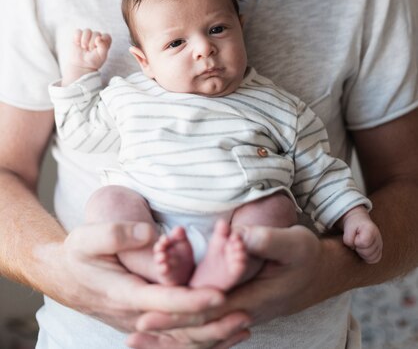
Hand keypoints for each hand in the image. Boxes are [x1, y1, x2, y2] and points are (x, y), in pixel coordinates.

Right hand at [35, 221, 247, 337]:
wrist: (64, 276)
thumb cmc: (77, 254)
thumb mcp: (87, 238)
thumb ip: (115, 234)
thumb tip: (149, 234)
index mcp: (125, 294)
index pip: (165, 302)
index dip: (194, 300)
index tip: (220, 293)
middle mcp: (136, 315)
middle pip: (180, 328)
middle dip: (214, 323)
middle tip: (246, 313)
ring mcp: (141, 323)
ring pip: (181, 339)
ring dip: (213, 335)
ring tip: (244, 325)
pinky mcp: (147, 323)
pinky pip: (177, 337)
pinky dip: (203, 337)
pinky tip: (226, 333)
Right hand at [71, 28, 111, 71]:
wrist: (82, 65)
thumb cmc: (93, 61)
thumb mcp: (101, 56)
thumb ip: (103, 46)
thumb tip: (99, 37)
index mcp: (105, 41)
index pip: (106, 36)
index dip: (102, 42)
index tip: (98, 49)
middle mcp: (97, 36)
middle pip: (96, 33)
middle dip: (92, 43)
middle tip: (90, 51)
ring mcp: (88, 35)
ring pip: (87, 31)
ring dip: (85, 40)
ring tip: (84, 47)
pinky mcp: (78, 36)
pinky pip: (78, 31)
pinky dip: (77, 37)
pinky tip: (78, 44)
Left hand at [134, 226, 323, 337]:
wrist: (317, 273)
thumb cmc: (304, 256)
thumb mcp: (293, 243)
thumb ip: (265, 240)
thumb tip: (236, 236)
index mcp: (251, 299)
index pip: (207, 311)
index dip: (177, 314)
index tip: (147, 315)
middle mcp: (241, 313)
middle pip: (197, 329)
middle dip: (164, 333)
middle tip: (130, 336)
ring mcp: (236, 315)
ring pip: (198, 333)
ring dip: (168, 338)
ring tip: (136, 339)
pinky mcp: (233, 310)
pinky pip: (204, 325)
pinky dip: (182, 330)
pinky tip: (161, 330)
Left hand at [340, 207, 382, 263]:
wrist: (358, 222)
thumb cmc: (353, 225)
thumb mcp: (347, 228)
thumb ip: (348, 239)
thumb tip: (353, 248)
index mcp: (371, 229)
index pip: (364, 243)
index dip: (356, 242)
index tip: (355, 237)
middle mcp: (378, 238)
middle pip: (367, 253)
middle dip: (358, 249)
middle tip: (356, 241)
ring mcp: (380, 245)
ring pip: (371, 258)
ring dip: (362, 254)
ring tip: (359, 245)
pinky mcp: (380, 251)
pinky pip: (374, 260)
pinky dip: (367, 257)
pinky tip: (363, 250)